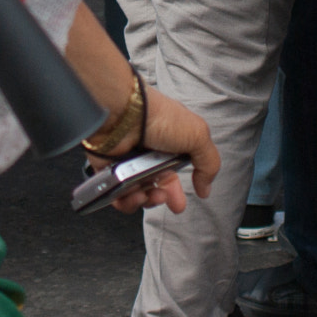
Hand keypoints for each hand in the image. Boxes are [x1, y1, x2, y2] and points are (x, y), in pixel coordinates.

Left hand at [102, 87, 220, 214]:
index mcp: (167, 146)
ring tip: (145, 194)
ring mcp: (125, 163)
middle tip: (163, 199)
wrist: (124, 113)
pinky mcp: (108, 170)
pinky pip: (116, 195)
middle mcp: (146, 154)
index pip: (171, 174)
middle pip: (153, 188)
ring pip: (135, 195)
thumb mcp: (198, 136)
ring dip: (144, 201)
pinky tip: (132, 194)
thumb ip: (208, 163)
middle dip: (160, 199)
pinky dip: (125, 200)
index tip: (178, 204)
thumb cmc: (160, 117)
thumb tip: (206, 187)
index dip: (175, 191)